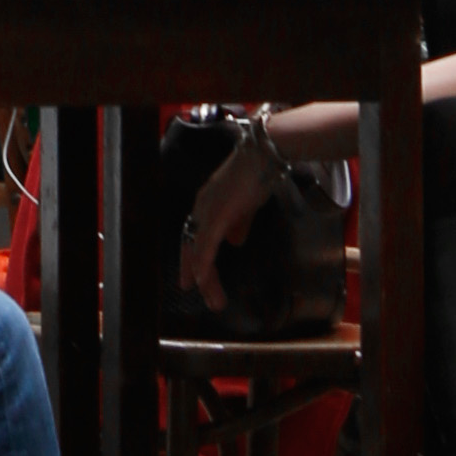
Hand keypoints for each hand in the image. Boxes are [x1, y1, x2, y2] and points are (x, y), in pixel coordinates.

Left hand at [178, 132, 273, 305]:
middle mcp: (202, 206)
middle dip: (194, 271)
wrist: (262, 156)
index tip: (192, 278)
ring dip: (204, 277)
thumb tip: (235, 242)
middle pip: (192, 244)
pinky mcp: (216, 214)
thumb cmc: (257, 175)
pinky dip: (203, 264)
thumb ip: (239, 222)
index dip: (192, 256)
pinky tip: (203, 280)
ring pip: (198, 250)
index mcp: (208, 203)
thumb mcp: (246, 204)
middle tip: (194, 293)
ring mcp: (207, 210)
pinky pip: (205, 245)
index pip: (195, 234)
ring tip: (213, 300)